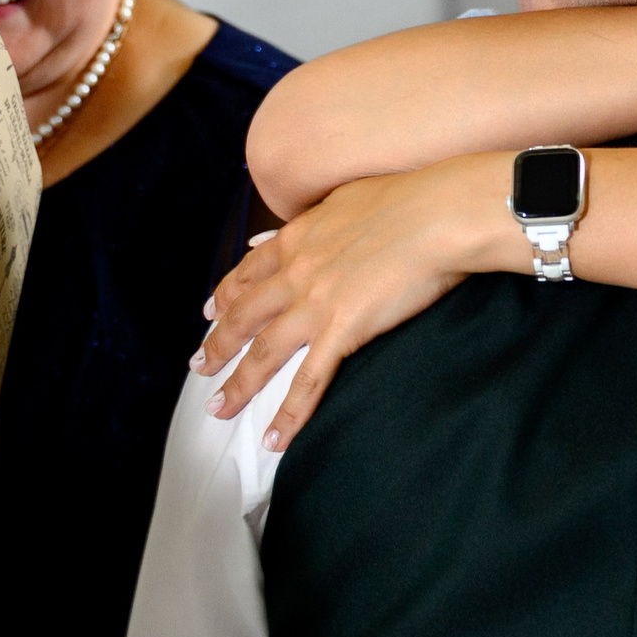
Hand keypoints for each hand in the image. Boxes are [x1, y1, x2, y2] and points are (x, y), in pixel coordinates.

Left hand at [197, 156, 503, 446]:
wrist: (438, 214)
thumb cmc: (409, 198)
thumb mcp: (349, 198)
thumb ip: (321, 218)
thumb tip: (305, 227)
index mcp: (299, 238)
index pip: (250, 271)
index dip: (226, 294)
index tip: (209, 310)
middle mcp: (296, 272)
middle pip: (244, 316)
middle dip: (217, 344)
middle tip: (199, 366)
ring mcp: (315, 304)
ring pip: (263, 353)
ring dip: (238, 384)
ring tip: (218, 409)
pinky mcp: (342, 331)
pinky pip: (308, 382)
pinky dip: (288, 415)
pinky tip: (274, 439)